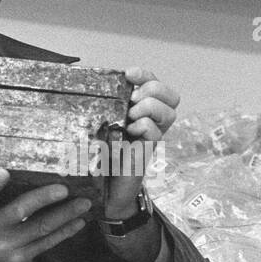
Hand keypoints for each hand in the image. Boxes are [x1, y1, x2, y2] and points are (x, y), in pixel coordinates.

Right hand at [0, 169, 89, 261]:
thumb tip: (16, 178)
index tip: (3, 172)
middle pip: (20, 210)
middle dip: (43, 198)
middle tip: (63, 188)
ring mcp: (7, 247)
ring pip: (41, 227)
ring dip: (65, 214)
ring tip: (84, 203)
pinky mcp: (20, 260)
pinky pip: (46, 243)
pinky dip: (64, 232)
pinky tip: (77, 222)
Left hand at [105, 66, 179, 216]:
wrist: (102, 187)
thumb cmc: (99, 154)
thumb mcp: (100, 122)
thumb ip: (103, 105)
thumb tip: (89, 82)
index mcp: (141, 110)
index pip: (155, 83)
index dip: (145, 74)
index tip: (128, 74)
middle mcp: (152, 121)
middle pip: (171, 96)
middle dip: (151, 90)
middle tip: (131, 101)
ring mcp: (152, 137)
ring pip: (170, 112)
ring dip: (149, 108)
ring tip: (130, 117)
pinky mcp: (148, 152)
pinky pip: (156, 133)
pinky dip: (143, 127)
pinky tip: (129, 133)